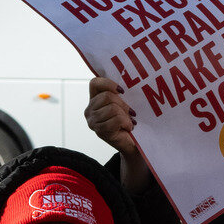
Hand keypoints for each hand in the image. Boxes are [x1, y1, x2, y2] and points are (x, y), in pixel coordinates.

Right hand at [86, 75, 150, 193]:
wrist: (134, 144)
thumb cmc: (130, 121)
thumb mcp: (123, 103)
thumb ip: (119, 93)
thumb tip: (129, 79)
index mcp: (93, 99)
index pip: (95, 83)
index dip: (109, 83)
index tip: (122, 91)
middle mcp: (89, 110)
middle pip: (107, 96)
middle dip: (123, 104)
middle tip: (130, 112)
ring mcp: (93, 122)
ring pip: (112, 108)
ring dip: (125, 115)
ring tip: (129, 121)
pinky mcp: (100, 132)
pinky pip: (116, 120)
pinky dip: (126, 123)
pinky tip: (128, 128)